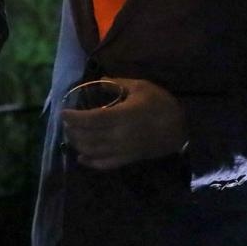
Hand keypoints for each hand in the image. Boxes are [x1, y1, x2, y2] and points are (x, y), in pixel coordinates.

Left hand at [61, 77, 186, 170]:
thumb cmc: (161, 103)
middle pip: (89, 136)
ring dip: (78, 144)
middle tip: (65, 123)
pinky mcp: (129, 159)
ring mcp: (124, 150)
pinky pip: (106, 164)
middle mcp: (120, 135)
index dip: (75, 118)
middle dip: (73, 130)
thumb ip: (118, 84)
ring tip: (70, 135)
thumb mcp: (141, 87)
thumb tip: (99, 81)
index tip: (64, 113)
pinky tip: (81, 157)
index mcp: (123, 116)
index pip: (92, 119)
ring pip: (94, 151)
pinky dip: (91, 162)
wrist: (183, 128)